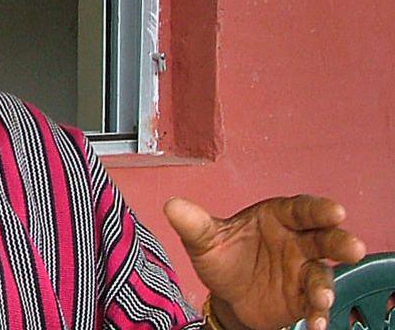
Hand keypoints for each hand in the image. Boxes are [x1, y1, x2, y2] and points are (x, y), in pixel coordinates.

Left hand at [164, 196, 365, 329]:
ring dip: (326, 286)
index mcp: (278, 217)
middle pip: (325, 238)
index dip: (319, 209)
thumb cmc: (222, 256)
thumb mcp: (205, 241)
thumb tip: (171, 205)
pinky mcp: (303, 297)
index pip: (301, 209)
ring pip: (322, 274)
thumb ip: (193, 224)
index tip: (335, 211)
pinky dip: (317, 313)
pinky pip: (314, 304)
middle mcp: (297, 241)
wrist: (225, 294)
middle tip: (352, 248)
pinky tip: (315, 323)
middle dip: (340, 242)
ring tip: (322, 298)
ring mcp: (303, 270)